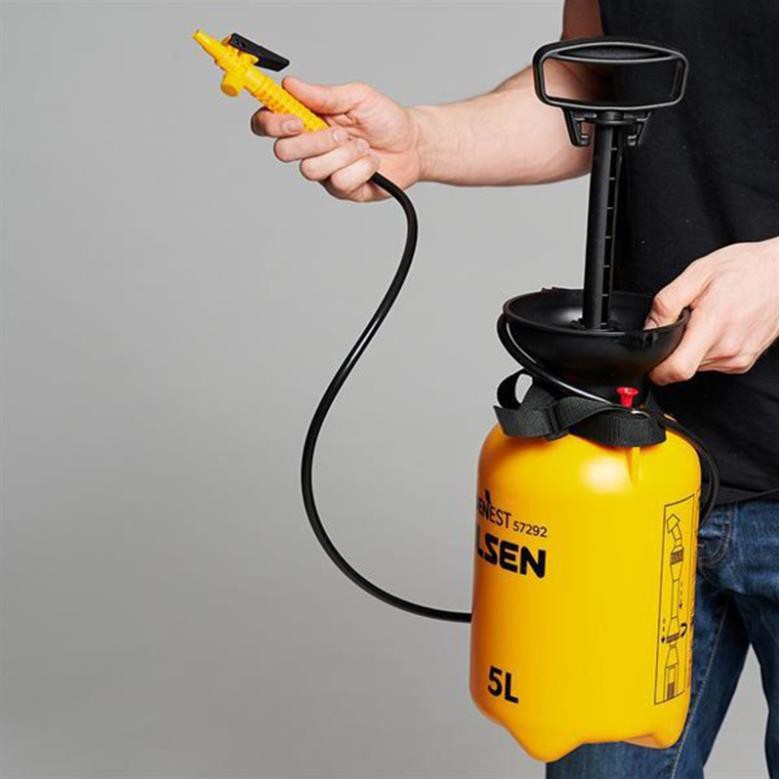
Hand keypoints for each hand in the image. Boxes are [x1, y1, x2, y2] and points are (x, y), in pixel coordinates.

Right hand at [251, 77, 421, 201]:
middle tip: (341, 133)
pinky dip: (361, 168)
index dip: (270, 123)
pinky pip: (339, 182)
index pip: (267, 123)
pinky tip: (372, 162)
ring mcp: (324, 170)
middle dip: (313, 141)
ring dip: (343, 155)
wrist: (412, 145)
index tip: (294, 120)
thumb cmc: (384, 119)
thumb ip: (323, 94)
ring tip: (363, 146)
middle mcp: (309, 147)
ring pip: (312, 169)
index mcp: (306, 119)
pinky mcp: (340, 189)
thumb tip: (290, 84)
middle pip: (283, 151)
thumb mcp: (356, 96)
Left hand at [646, 239, 778, 384]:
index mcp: (713, 326)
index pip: (677, 369)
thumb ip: (667, 303)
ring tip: (707, 320)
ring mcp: (738, 358)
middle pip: (684, 366)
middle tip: (687, 322)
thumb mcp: (697, 274)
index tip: (650, 363)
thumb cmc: (747, 269)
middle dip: (675, 348)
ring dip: (692, 347)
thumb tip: (649, 328)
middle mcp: (727, 349)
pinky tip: (719, 327)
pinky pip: (713, 363)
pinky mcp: (744, 362)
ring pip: (697, 365)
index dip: (657, 370)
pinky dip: (708, 349)